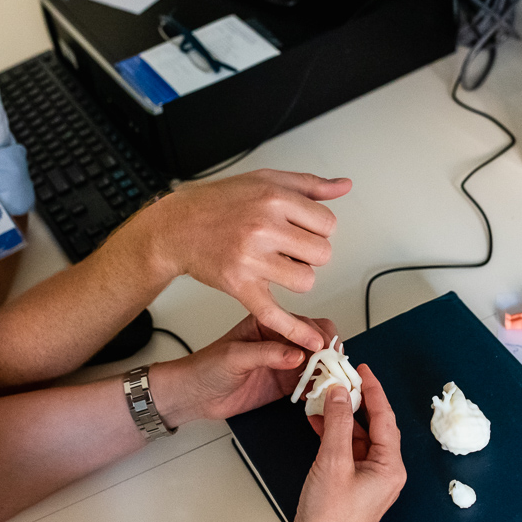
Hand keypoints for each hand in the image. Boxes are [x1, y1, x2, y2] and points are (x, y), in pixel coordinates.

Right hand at [146, 170, 350, 350]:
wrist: (178, 226)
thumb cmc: (220, 202)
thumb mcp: (267, 179)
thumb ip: (310, 184)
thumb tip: (344, 186)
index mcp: (274, 199)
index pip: (327, 223)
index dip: (319, 228)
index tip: (304, 228)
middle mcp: (263, 228)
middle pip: (321, 253)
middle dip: (311, 252)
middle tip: (290, 247)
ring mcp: (251, 259)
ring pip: (306, 280)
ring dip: (299, 276)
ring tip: (279, 265)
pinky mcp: (240, 286)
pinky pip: (274, 314)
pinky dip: (294, 331)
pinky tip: (311, 342)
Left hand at [149, 314, 335, 427]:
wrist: (194, 396)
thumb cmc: (206, 367)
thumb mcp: (235, 356)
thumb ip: (267, 353)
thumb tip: (296, 353)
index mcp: (268, 323)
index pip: (303, 324)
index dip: (318, 337)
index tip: (325, 352)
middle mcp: (280, 341)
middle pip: (317, 341)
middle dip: (329, 353)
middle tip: (331, 368)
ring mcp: (284, 363)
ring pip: (318, 363)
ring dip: (327, 371)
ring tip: (329, 382)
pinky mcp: (284, 384)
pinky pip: (310, 383)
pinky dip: (319, 388)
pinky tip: (319, 394)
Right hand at [278, 366, 405, 521]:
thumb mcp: (333, 462)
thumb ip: (338, 423)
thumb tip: (341, 393)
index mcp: (390, 467)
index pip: (385, 417)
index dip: (373, 390)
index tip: (361, 370)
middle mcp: (383, 473)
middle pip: (373, 426)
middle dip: (355, 401)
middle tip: (341, 379)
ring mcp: (367, 481)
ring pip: (358, 437)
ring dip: (341, 418)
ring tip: (324, 398)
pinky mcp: (350, 487)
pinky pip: (346, 451)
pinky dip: (334, 435)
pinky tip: (318, 423)